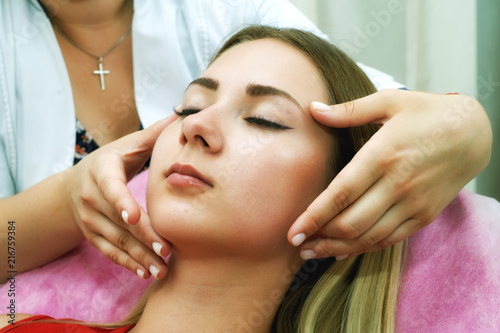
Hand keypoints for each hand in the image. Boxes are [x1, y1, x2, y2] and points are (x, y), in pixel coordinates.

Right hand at [66, 115, 177, 278]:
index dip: (121, 202)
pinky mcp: (93, 237)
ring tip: (162, 269)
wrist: (73, 187)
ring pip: (116, 241)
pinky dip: (127, 264)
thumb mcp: (125, 146)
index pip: (111, 188)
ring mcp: (90, 221)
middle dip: (143, 237)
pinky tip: (145, 273)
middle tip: (167, 250)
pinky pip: (110, 253)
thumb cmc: (108, 163)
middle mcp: (92, 198)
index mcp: (101, 172)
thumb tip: (182, 113)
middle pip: (119, 220)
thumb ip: (152, 134)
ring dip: (140, 257)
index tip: (135, 215)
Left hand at [288, 89, 491, 259]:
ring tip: (312, 252)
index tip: (292, 232)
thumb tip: (313, 110)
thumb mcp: (389, 102)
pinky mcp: (424, 215)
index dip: (313, 217)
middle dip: (319, 238)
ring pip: (368, 237)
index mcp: (382, 155)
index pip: (340, 194)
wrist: (474, 133)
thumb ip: (348, 111)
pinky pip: (389, 240)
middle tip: (297, 243)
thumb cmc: (427, 113)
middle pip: (351, 223)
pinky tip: (343, 251)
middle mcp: (397, 184)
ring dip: (337, 249)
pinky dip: (364, 249)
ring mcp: (413, 204)